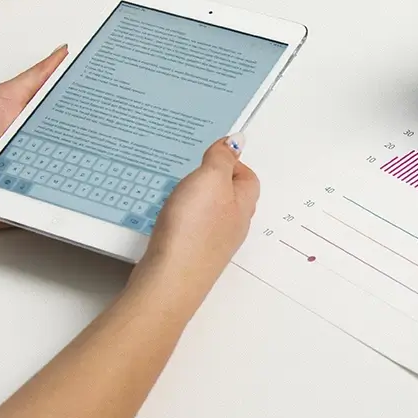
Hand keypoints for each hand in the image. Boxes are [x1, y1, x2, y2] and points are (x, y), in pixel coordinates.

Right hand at [130, 137, 259, 301]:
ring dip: (197, 200)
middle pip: (231, 196)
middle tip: (192, 170)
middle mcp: (233, 226)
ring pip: (211, 214)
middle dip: (214, 181)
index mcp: (243, 205)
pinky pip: (192, 230)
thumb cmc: (193, 227)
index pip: (248, 177)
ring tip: (177, 190)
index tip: (212, 153)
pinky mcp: (191, 256)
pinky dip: (183, 219)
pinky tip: (168, 218)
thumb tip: (239, 139)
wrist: (170, 278)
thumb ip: (222, 158)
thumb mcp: (210, 180)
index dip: (233, 162)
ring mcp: (213, 243)